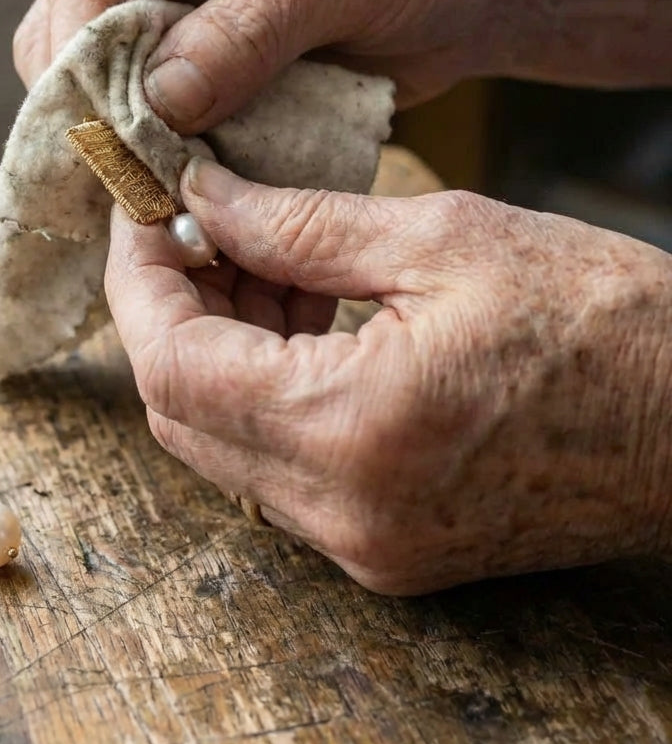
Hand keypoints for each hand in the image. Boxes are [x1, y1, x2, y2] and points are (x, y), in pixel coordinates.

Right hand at [15, 0, 671, 128]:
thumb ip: (245, 34)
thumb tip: (157, 99)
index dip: (80, 57)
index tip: (101, 133)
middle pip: (74, 29)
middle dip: (94, 103)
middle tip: (125, 173)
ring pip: (104, 75)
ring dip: (124, 130)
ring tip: (149, 183)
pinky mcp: (200, 50)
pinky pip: (151, 103)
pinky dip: (160, 143)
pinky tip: (174, 176)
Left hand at [104, 158, 671, 593]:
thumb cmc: (605, 321)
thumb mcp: (442, 239)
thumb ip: (297, 224)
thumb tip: (203, 200)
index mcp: (352, 431)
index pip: (171, 364)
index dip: (138, 279)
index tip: (143, 211)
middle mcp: (343, 511)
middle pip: (180, 409)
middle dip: (169, 306)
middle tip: (194, 224)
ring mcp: (362, 542)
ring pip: (221, 438)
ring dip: (215, 341)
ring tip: (256, 254)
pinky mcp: (383, 543)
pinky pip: (275, 463)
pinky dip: (262, 383)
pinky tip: (293, 311)